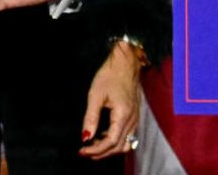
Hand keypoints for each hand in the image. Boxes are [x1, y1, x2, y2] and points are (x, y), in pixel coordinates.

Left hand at [80, 41, 143, 158]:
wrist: (126, 63)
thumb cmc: (110, 75)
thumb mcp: (95, 96)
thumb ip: (91, 118)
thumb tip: (85, 137)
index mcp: (123, 114)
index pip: (111, 142)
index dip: (96, 150)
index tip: (82, 150)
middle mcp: (132, 119)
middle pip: (120, 146)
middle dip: (102, 153)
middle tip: (85, 152)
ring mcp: (135, 117)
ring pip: (126, 143)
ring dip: (110, 149)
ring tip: (93, 146)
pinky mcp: (135, 115)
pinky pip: (128, 135)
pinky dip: (115, 141)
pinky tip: (102, 135)